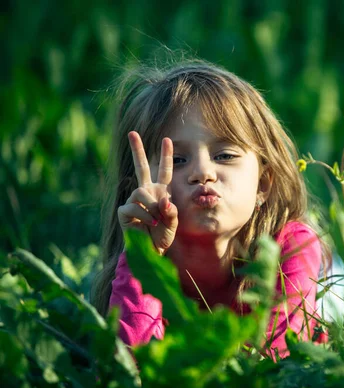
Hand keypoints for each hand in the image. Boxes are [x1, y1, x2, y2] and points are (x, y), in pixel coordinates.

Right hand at [118, 131, 177, 254]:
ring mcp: (134, 200)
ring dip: (152, 206)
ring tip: (156, 219)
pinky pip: (134, 206)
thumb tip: (163, 200)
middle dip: (137, 150)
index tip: (167, 139)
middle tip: (132, 133)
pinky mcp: (124, 210)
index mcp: (161, 192)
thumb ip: (171, 211)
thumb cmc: (162, 236)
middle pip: (141, 167)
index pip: (164, 170)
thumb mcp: (173, 223)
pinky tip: (148, 223)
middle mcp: (146, 192)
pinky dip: (145, 215)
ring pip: (142, 192)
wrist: (150, 251)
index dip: (166, 156)